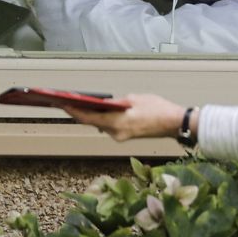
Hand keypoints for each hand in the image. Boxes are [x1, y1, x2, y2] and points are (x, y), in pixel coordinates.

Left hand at [62, 93, 185, 141]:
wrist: (174, 123)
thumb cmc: (158, 109)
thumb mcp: (135, 99)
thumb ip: (117, 102)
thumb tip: (105, 104)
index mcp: (117, 122)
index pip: (89, 117)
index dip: (74, 111)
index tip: (63, 104)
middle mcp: (116, 133)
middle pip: (93, 122)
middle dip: (80, 112)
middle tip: (67, 102)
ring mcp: (120, 136)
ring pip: (101, 124)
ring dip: (92, 115)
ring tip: (79, 104)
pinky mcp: (125, 136)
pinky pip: (109, 126)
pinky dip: (102, 119)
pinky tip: (98, 110)